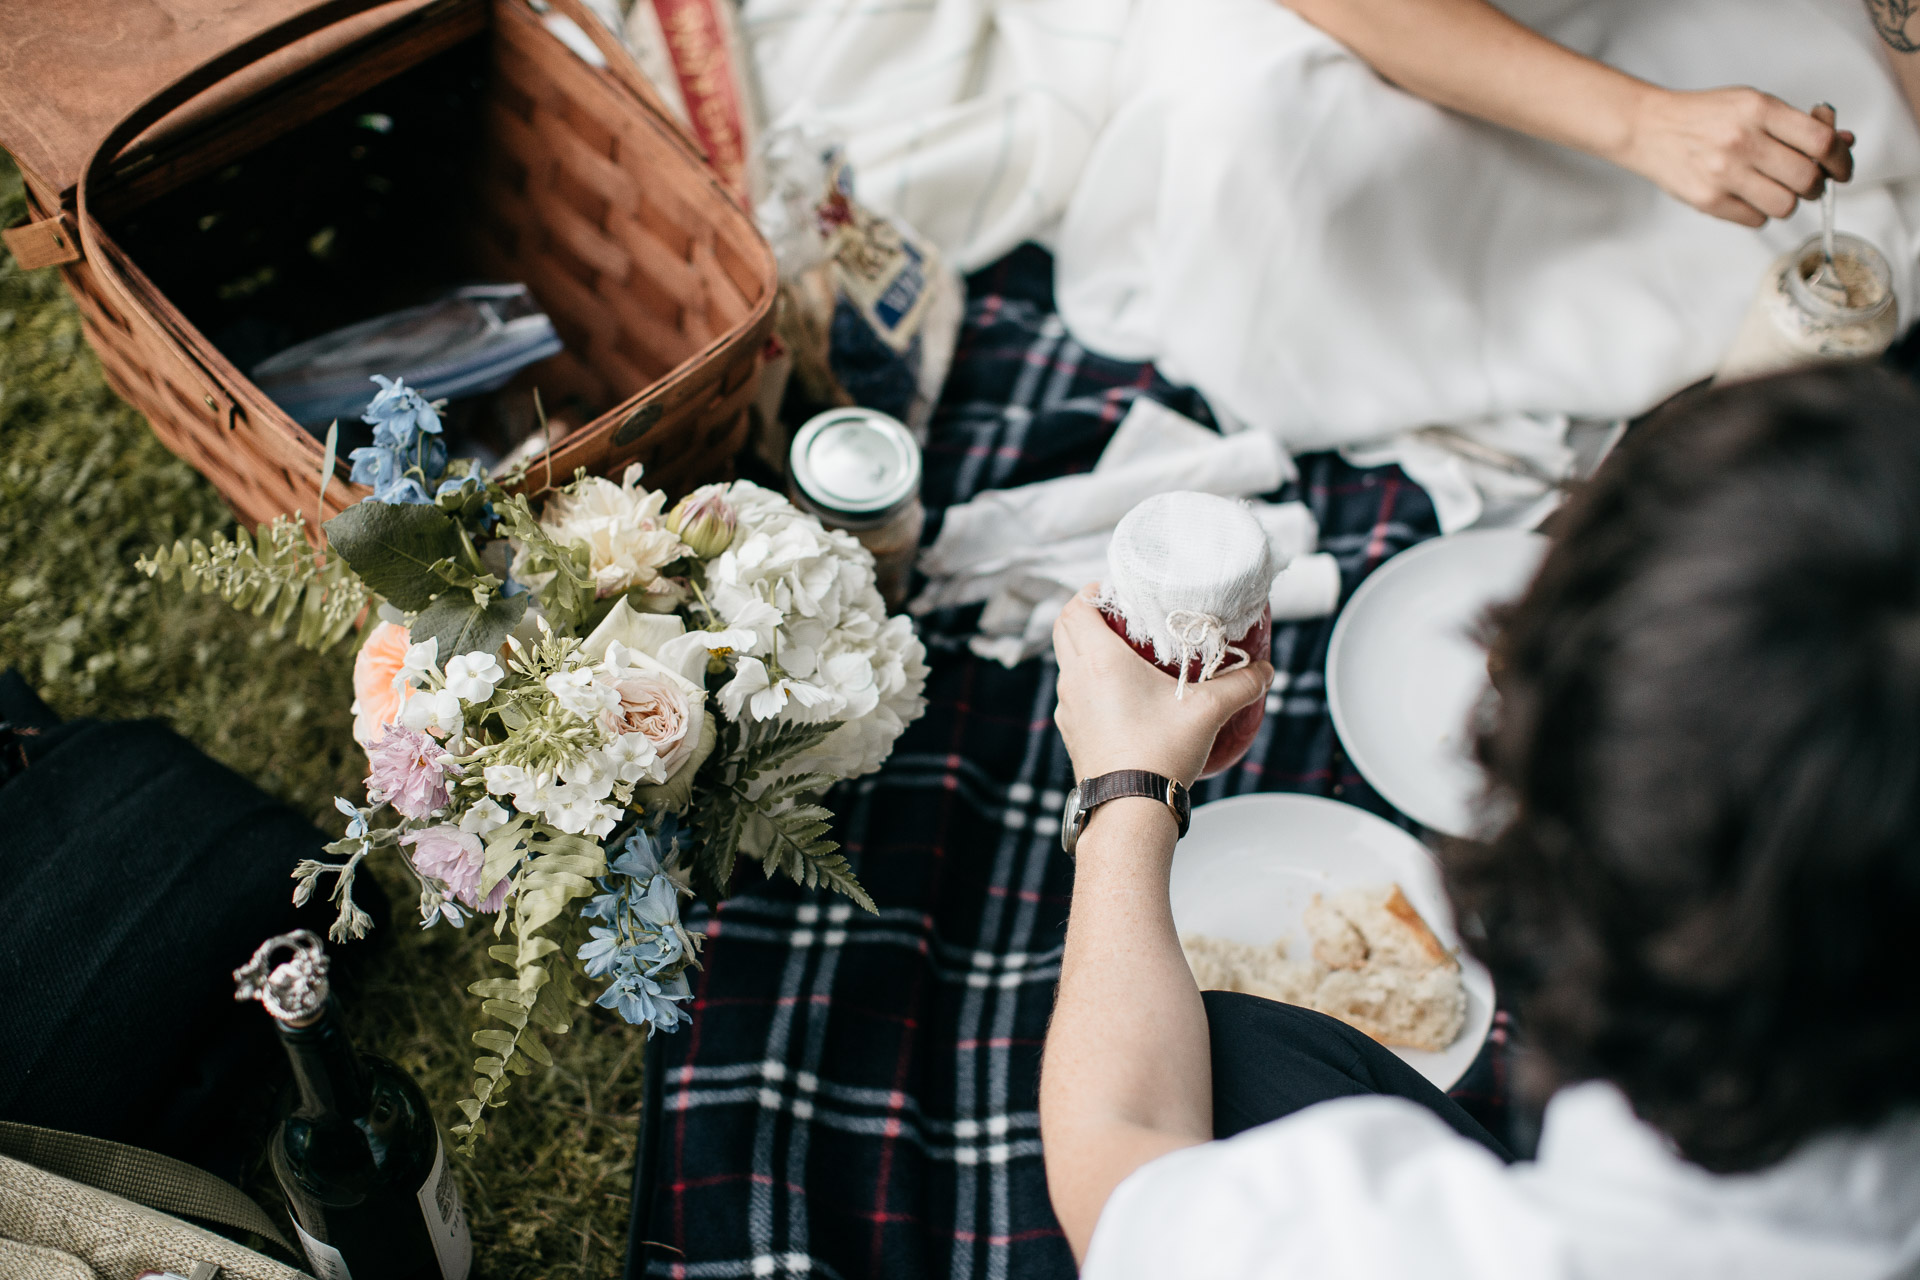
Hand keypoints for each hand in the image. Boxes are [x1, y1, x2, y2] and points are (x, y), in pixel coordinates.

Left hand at [1050, 590, 1273, 786]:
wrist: (1129, 811)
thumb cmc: (1159, 755)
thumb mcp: (1208, 712)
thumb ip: (1241, 685)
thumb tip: (1265, 672)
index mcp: (1098, 661)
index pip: (1075, 607)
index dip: (1091, 592)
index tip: (1117, 591)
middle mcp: (1075, 679)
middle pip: (1064, 630)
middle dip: (1088, 615)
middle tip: (1123, 616)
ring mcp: (1068, 709)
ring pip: (1068, 663)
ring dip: (1089, 651)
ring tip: (1128, 654)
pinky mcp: (1072, 733)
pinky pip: (1075, 695)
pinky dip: (1091, 684)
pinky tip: (1124, 696)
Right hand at [1618, 88, 1853, 227]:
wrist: (1648, 128)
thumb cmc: (1703, 116)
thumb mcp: (1752, 104)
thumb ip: (1796, 124)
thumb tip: (1843, 143)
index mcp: (1759, 110)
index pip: (1820, 141)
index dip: (1840, 159)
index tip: (1841, 168)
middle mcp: (1742, 141)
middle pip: (1807, 179)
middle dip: (1814, 185)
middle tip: (1804, 181)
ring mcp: (1723, 173)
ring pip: (1785, 206)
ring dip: (1787, 201)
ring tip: (1772, 189)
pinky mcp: (1708, 200)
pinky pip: (1756, 220)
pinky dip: (1759, 212)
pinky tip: (1746, 196)